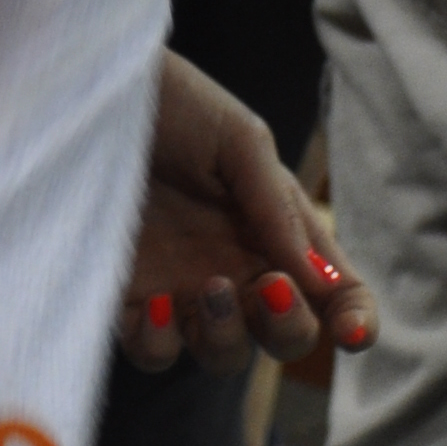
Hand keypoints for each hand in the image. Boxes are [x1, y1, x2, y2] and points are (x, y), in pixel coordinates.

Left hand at [118, 50, 376, 373]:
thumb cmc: (173, 104)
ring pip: (224, 355)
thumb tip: (314, 278)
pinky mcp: (127, 297)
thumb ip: (276, 206)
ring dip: (228, 338)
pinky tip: (156, 305)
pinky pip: (154, 350)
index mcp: (276, 231)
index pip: (333, 291)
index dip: (354, 319)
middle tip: (268, 286)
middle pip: (285, 336)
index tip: (351, 332)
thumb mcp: (238, 138)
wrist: (92, 90)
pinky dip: (162, 343)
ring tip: (211, 288)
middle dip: (289, 327)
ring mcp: (182, 287)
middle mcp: (236, 268)